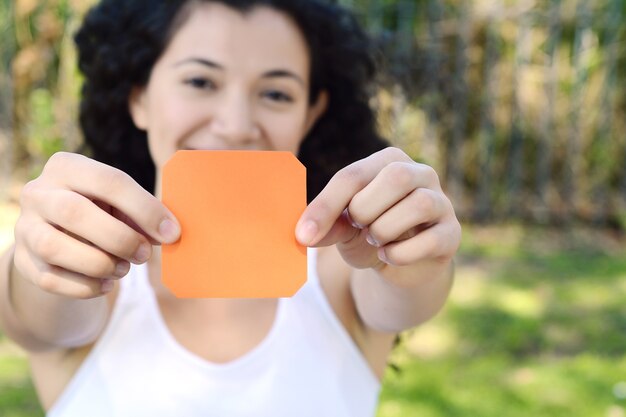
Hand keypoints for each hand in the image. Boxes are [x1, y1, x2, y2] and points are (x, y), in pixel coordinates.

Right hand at [13, 152, 179, 298]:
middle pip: (74, 212)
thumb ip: (142, 214)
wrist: (61, 236)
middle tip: (144, 254)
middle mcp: (38, 192)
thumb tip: (169, 232)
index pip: (109, 181)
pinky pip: (50, 279)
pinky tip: (106, 284)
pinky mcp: (21, 260)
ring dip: (99, 264)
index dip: (145, 208)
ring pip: (54, 248)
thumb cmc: (103, 213)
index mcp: (67, 166)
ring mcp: (25, 227)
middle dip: (119, 238)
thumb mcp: (120, 205)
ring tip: (123, 268)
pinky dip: (86, 287)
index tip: (172, 232)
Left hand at [296, 147, 460, 277]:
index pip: (353, 175)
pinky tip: (389, 255)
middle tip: (359, 227)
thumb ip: (327, 225)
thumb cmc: (369, 234)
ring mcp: (442, 202)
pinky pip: (431, 240)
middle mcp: (421, 173)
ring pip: (419, 204)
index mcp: (388, 161)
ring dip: (385, 230)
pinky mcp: (452, 234)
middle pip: (395, 177)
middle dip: (365, 209)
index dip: (325, 206)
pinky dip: (401, 253)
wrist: (400, 264)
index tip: (304, 235)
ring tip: (375, 239)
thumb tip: (304, 234)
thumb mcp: (343, 228)